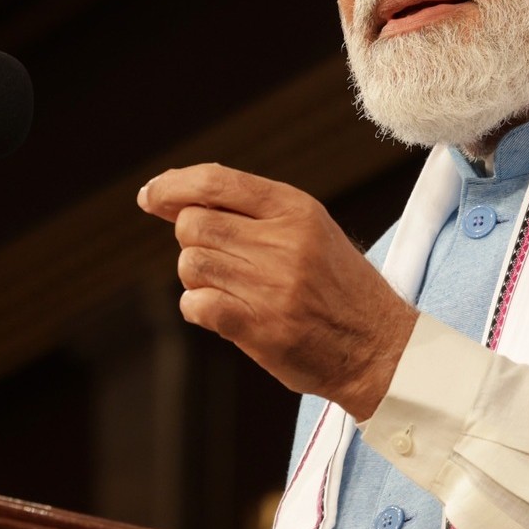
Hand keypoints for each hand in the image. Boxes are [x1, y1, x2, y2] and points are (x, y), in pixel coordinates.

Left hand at [137, 163, 417, 418]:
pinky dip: (197, 308)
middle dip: (192, 241)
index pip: (215, 182)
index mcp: (296, 209)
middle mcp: (283, 242)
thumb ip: (248, 209)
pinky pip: (196, 304)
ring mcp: (272, 286)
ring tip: (231, 289)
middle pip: (192, 224)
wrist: (378, 346)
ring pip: (190, 264)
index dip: (172, 186)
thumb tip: (167, 193)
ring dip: (197, 278)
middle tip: (219, 261)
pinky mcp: (262, 328)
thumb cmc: (336, 286)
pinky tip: (220, 313)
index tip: (150, 196)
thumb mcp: (308, 229)